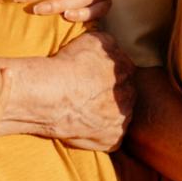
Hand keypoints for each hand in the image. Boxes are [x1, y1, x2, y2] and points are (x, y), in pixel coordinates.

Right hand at [5, 30, 133, 150]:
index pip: (125, 72)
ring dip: (106, 115)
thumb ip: (110, 44)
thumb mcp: (93, 40)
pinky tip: (84, 128)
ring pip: (118, 117)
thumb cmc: (69, 66)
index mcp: (127, 71)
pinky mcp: (113, 139)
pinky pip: (111, 138)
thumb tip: (114, 47)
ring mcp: (122, 120)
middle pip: (124, 95)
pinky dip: (100, 135)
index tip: (95, 79)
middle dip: (111, 96)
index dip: (108, 76)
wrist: (52, 95)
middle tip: (88, 96)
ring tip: (84, 113)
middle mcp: (129, 96)